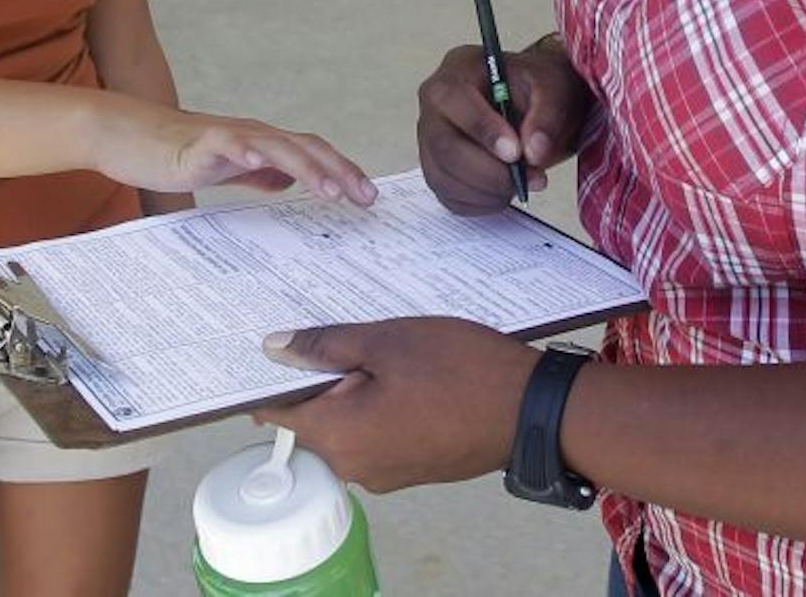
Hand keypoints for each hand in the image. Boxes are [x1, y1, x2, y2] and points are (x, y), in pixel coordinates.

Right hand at [90, 103, 376, 203]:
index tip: (368, 196)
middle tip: (365, 197)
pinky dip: (246, 151)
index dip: (342, 171)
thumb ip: (257, 173)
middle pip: (306, 147)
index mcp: (263, 143)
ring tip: (330, 189)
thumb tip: (288, 181)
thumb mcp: (227, 168)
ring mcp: (229, 136)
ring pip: (277, 145)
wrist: (130, 136)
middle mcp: (253, 134)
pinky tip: (261, 163)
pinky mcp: (199, 142)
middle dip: (340, 171)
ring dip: (307, 166)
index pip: (312, 153)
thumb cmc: (177, 153)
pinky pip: (227, 144)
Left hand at [253, 319, 540, 491]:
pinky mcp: (412, 469)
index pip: (278, 411)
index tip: (281, 344)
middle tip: (348, 332)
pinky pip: (378, 436)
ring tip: (385, 348)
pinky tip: (408, 375)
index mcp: (339, 435)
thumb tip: (274, 349)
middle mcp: (355, 465)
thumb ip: (327, 346)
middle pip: (315, 418)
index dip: (273, 376)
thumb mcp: (389, 341)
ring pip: (349, 426)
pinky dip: (381, 407)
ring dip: (356, 390)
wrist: (532, 410)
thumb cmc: (461, 370)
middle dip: (323, 378)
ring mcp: (386, 473)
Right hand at [417, 41, 592, 214]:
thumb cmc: (540, 88)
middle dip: (488, 171)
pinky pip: (449, 195)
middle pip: (444, 145)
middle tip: (528, 177)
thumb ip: (547, 114)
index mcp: (459, 68)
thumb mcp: (556, 87)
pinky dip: (481, 203)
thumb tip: (533, 152)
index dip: (483, 129)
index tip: (516, 153)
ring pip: (443, 176)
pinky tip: (506, 191)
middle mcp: (435, 103)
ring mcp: (431, 138)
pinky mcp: (437, 168)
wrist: (539, 104)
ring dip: (488, 190)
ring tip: (525, 182)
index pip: (455, 99)